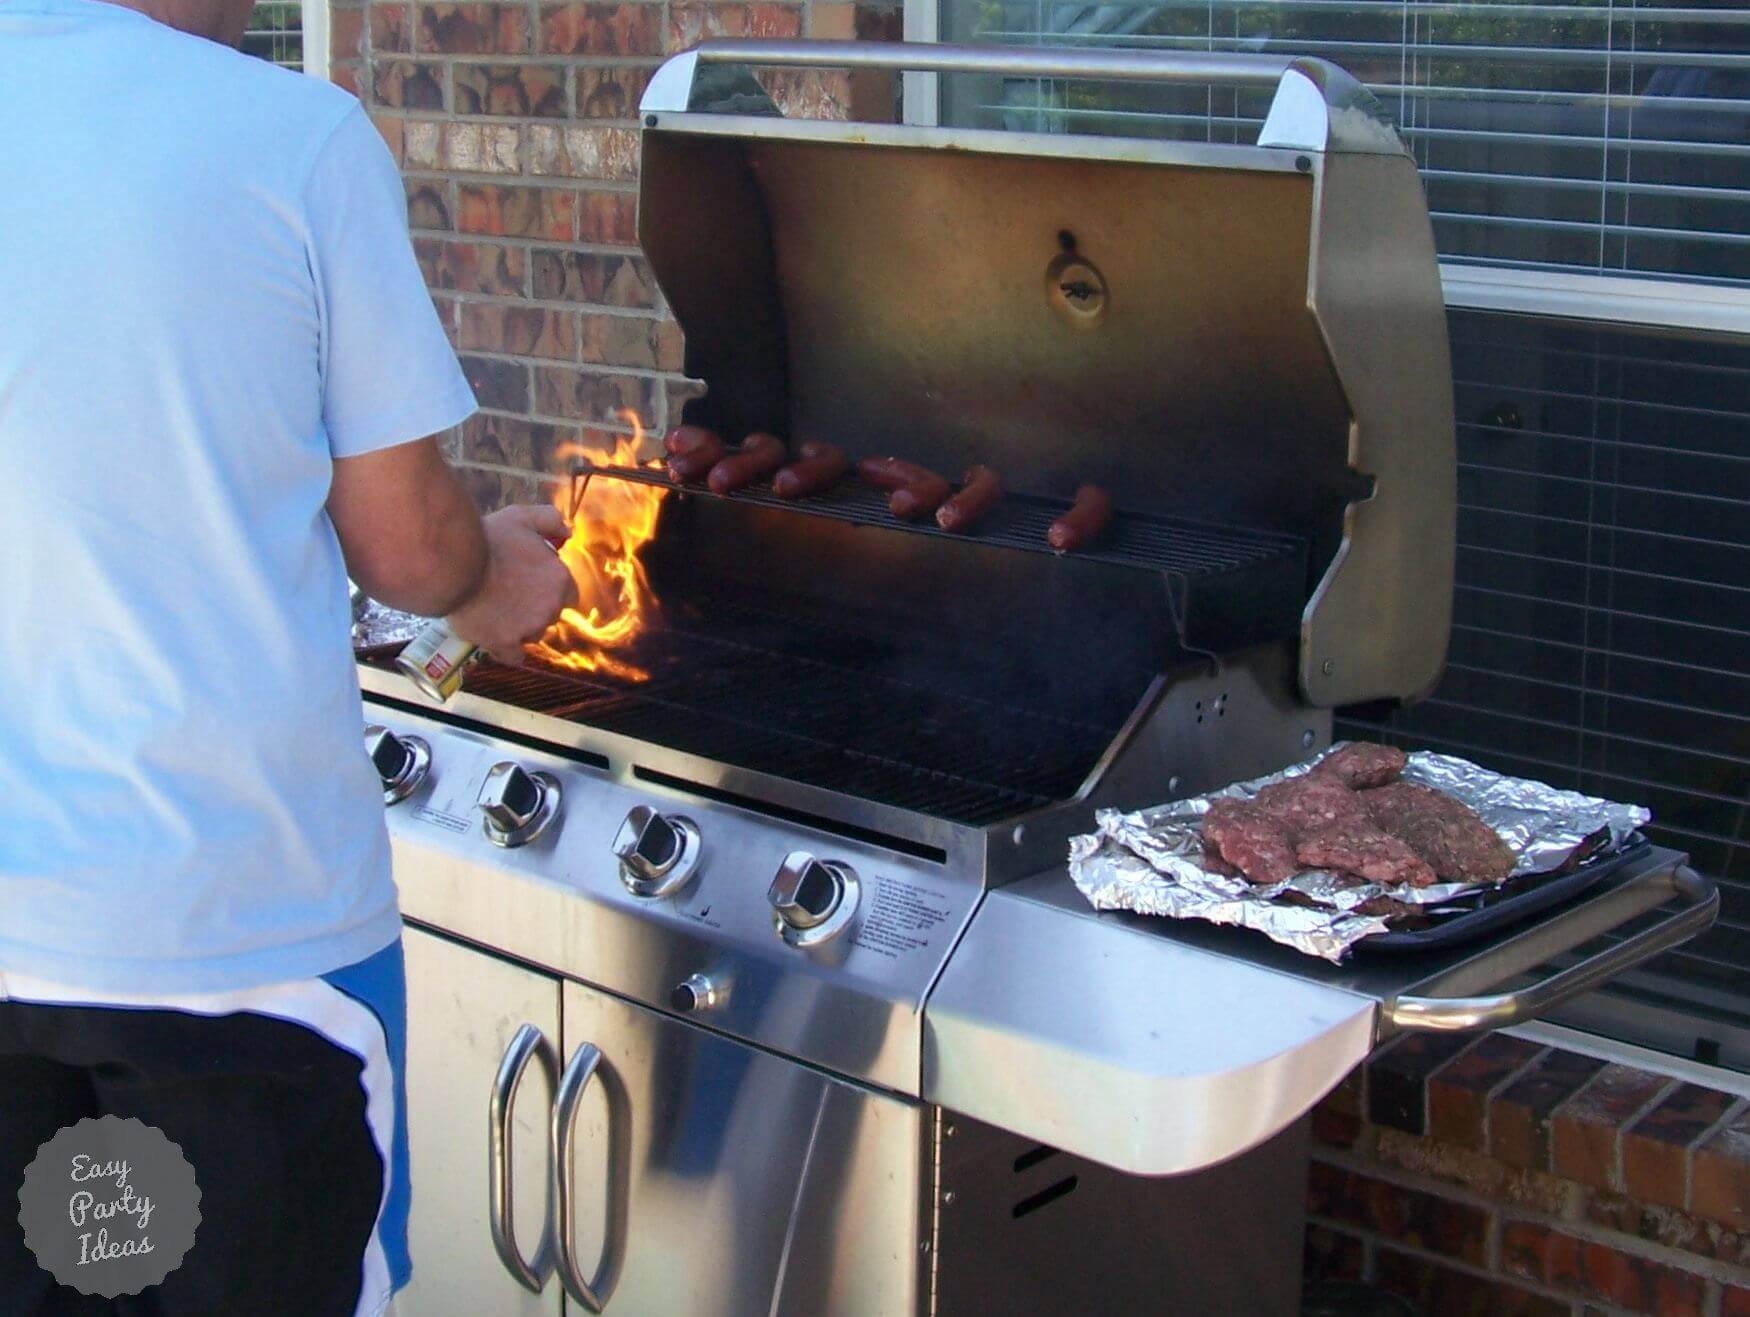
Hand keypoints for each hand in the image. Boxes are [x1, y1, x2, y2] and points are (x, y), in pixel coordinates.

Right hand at [446, 505, 574, 664]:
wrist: (455, 566)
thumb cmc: (488, 540)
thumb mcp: (521, 517)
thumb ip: (549, 520)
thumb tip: (567, 532)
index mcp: (559, 579)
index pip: (568, 593)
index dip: (550, 589)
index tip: (531, 583)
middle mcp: (550, 607)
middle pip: (550, 614)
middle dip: (535, 607)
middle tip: (510, 595)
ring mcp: (529, 628)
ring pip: (533, 634)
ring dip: (520, 627)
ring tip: (496, 612)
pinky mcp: (504, 643)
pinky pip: (513, 656)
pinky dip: (507, 650)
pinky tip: (498, 640)